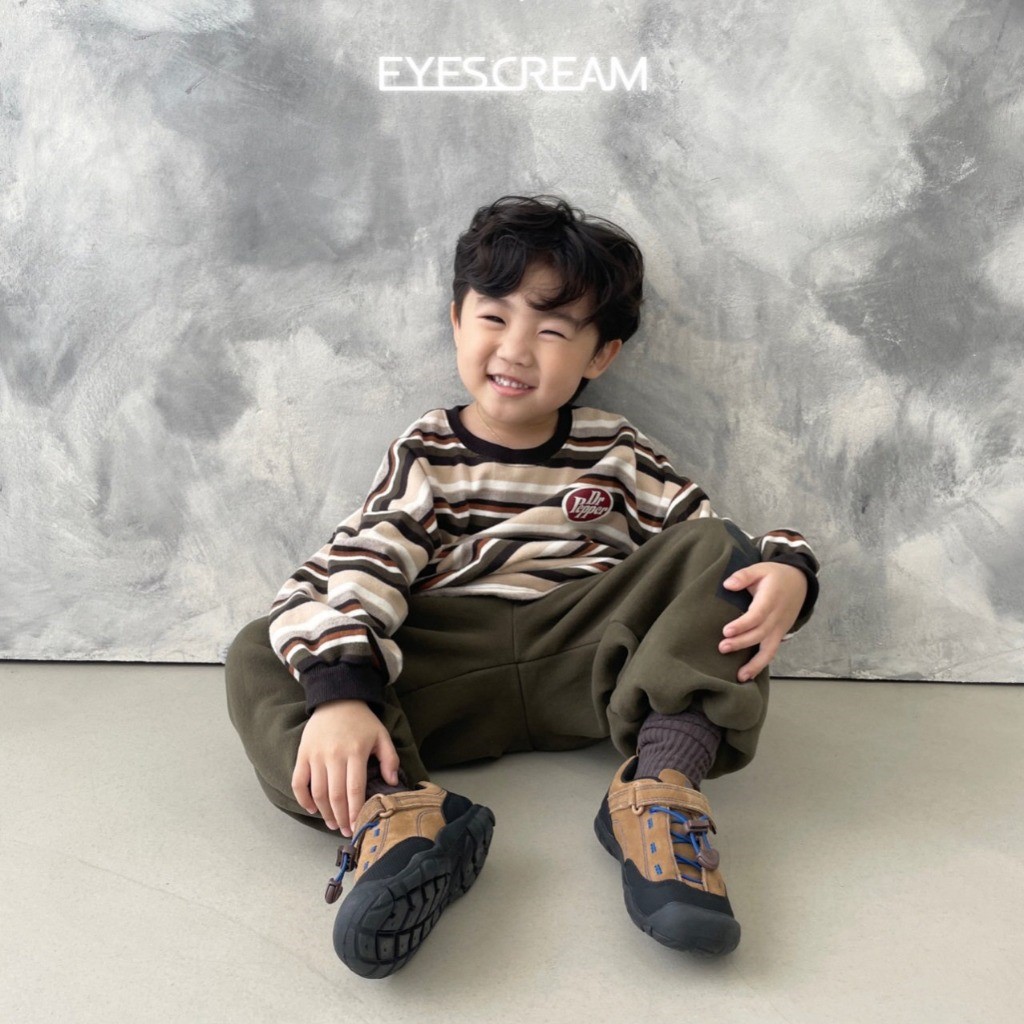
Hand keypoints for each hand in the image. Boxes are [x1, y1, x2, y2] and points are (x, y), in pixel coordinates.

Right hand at [291, 699, 400, 835]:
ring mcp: (315, 755)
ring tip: (333, 823)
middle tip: (346, 830)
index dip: (355, 811)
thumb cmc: (361, 720)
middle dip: (341, 818)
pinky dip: (302, 799)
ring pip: (317, 792)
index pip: (354, 789)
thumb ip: (390, 758)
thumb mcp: (381, 735)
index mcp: (355, 752)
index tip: (357, 826)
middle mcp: (334, 755)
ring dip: (324, 812)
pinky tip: (312, 809)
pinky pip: (298, 782)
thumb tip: (392, 782)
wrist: (337, 698)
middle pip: (335, 795)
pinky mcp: (302, 754)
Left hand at [719, 562, 807, 681]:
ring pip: (769, 650)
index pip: (757, 615)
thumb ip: (744, 575)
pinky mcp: (779, 635)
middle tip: (722, 648)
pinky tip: (747, 675)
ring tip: (739, 676)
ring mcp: (780, 628)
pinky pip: (771, 652)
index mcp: (771, 599)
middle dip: (742, 643)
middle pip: (760, 634)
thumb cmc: (775, 576)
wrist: (800, 583)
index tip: (726, 631)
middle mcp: (777, 617)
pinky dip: (761, 664)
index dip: (743, 624)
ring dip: (754, 664)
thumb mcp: (760, 568)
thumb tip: (728, 585)